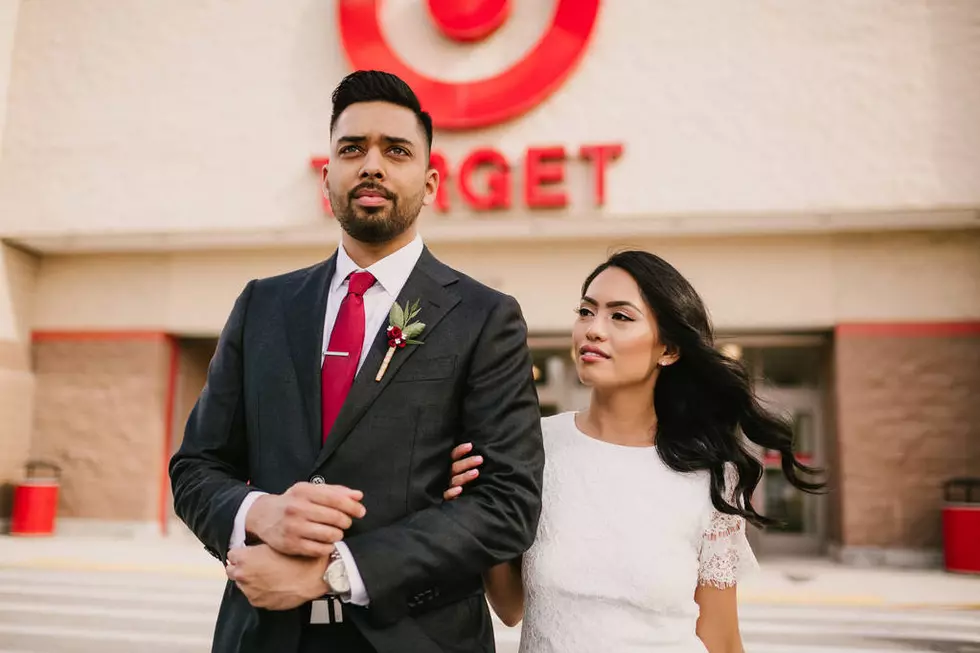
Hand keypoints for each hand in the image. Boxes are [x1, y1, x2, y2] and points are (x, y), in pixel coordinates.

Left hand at [226, 544, 329, 610]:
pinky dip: (260, 590)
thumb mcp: (277, 542)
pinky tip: (274, 584)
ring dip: (251, 579)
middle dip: (243, 566)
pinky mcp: (258, 602)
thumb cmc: (298, 557)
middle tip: (259, 563)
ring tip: (270, 574)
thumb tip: (253, 546)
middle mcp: (242, 575)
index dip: (243, 552)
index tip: (250, 552)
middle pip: (232, 569)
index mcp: (244, 558)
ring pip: (242, 583)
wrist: (314, 576)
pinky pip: (254, 594)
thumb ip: (260, 544)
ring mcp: (249, 591)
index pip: (232, 553)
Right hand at [245, 482, 365, 556]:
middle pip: (335, 518)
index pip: (336, 499)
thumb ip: (335, 491)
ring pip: (329, 535)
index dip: (352, 506)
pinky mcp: (291, 545)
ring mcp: (294, 528)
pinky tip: (326, 542)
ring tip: (336, 532)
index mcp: (304, 492)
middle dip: (346, 521)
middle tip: (346, 523)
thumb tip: (358, 496)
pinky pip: (320, 549)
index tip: (360, 511)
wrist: (263, 516)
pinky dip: (328, 547)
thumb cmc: (292, 502)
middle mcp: (297, 509)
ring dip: (338, 534)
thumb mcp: (309, 490)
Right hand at [443, 442, 483, 500]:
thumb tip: (482, 449)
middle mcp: (449, 476)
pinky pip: (447, 495)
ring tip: (476, 472)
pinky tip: (460, 489)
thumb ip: (473, 463)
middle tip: (480, 459)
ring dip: (465, 476)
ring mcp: (448, 487)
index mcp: (453, 467)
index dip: (460, 450)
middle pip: (455, 467)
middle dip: (467, 462)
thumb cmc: (468, 483)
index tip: (470, 445)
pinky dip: (452, 492)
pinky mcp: (447, 499)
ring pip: (454, 480)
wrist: (460, 504)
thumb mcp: (469, 470)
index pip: (454, 455)